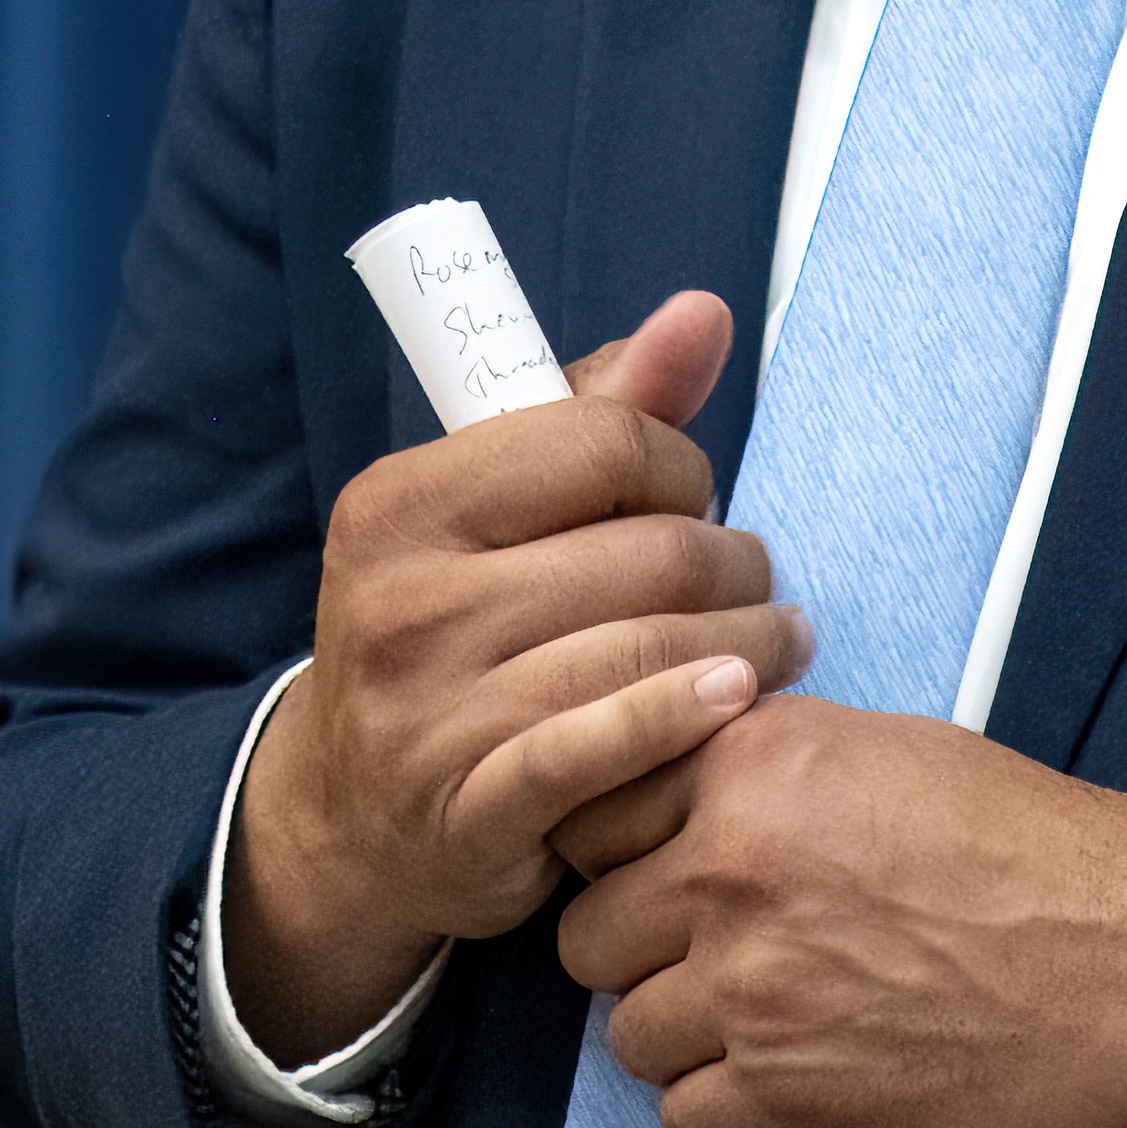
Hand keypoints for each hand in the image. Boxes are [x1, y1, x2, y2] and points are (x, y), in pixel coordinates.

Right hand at [226, 290, 806, 1058]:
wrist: (351, 814)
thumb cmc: (447, 633)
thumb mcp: (491, 513)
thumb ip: (599, 410)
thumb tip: (704, 313)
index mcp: (403, 503)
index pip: (606, 443)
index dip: (681, 467)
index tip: (691, 502)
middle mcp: (405, 601)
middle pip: (653, 554)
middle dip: (735, 564)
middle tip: (752, 584)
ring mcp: (434, 713)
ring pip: (652, 649)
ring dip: (748, 645)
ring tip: (775, 645)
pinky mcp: (477, 809)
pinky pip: (612, 744)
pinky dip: (688, 717)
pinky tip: (735, 700)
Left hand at [551, 698, 1126, 1127]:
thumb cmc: (1043, 859)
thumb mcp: (894, 753)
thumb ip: (768, 769)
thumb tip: (685, 793)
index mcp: (753, 767)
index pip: (590, 813)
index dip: (624, 855)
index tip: (660, 878)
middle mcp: (732, 873)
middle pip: (591, 936)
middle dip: (645, 955)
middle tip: (722, 963)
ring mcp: (754, 995)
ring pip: (629, 1037)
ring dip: (688, 1041)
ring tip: (772, 1028)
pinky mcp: (789, 1102)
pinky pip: (686, 1122)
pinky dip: (729, 1118)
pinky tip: (791, 1090)